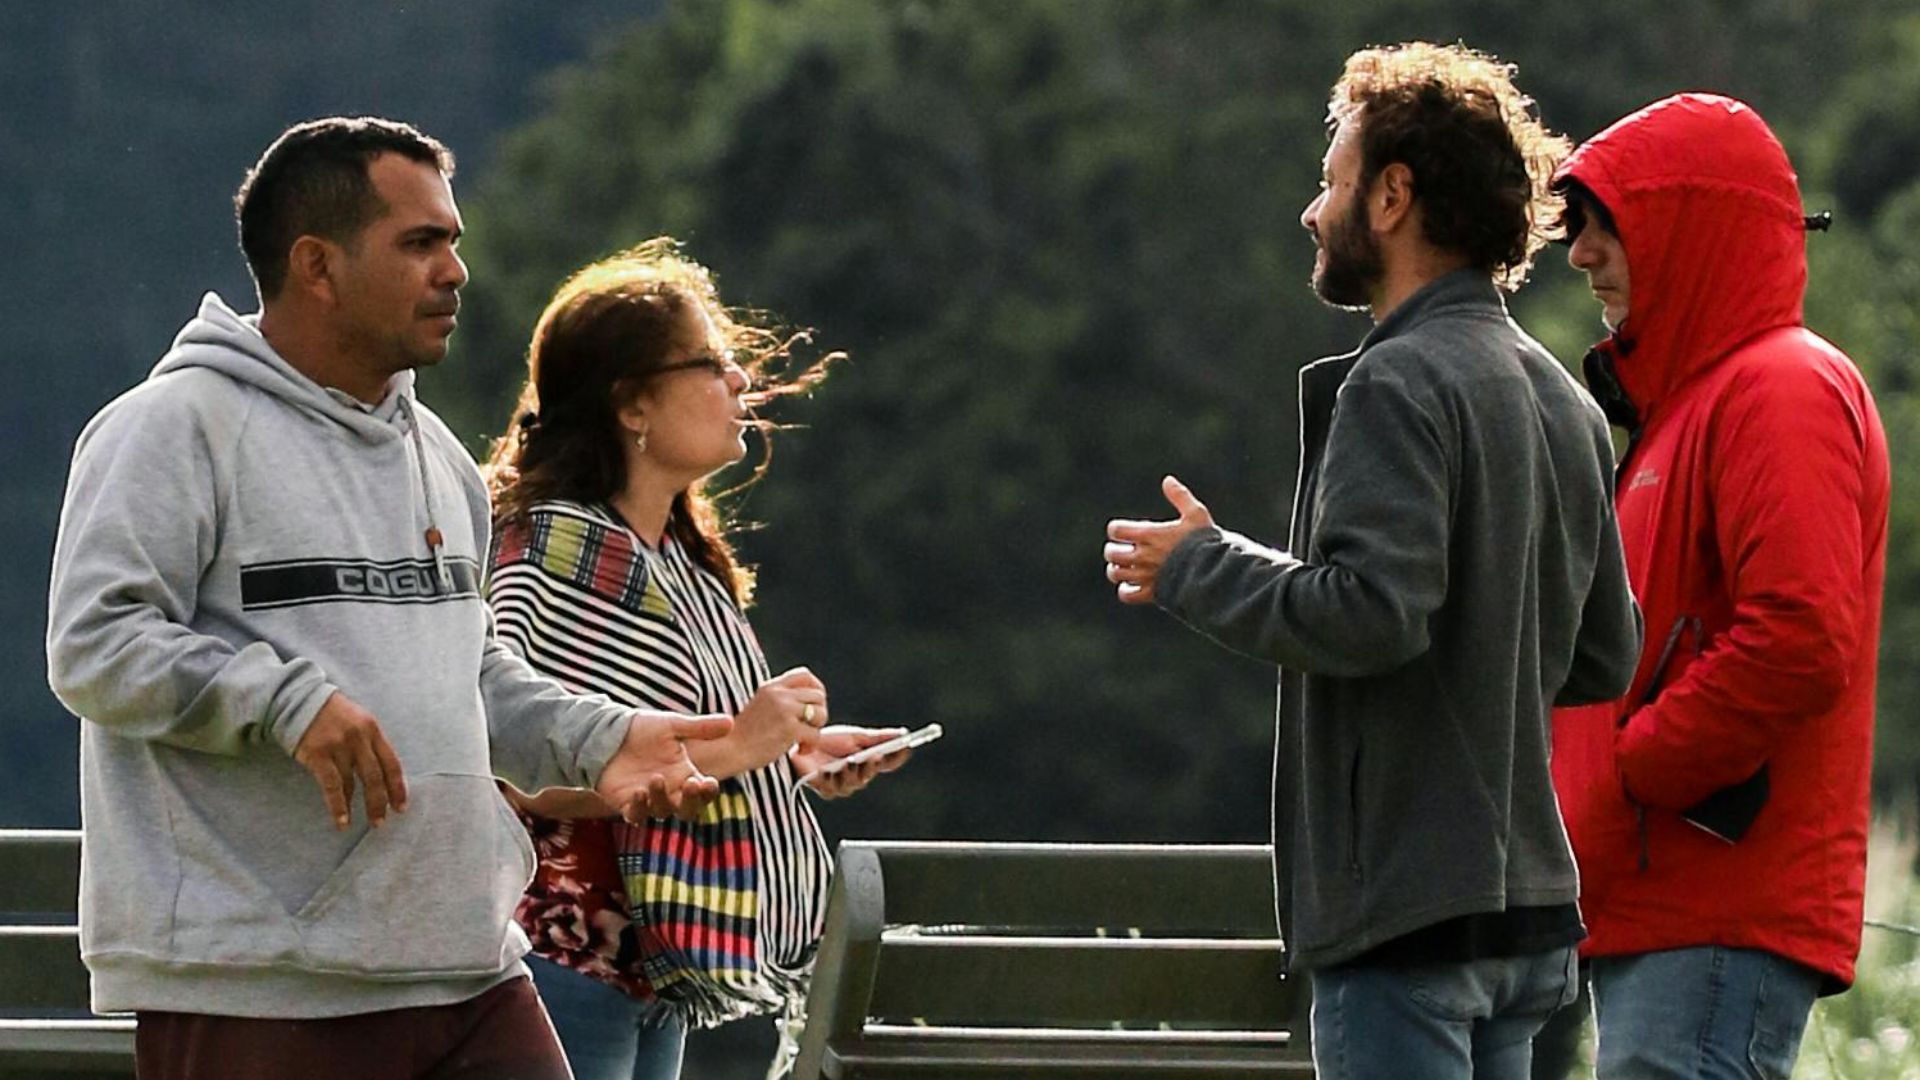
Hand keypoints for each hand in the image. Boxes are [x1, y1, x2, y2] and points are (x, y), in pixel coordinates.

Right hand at [293, 691, 408, 830]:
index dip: (398, 787)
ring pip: (353, 783)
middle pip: (376, 776)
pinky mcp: (318, 755)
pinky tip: (342, 820)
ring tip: (363, 823)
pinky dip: (338, 806)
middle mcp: (359, 738)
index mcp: (373, 729)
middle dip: (380, 802)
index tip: (401, 807)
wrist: (299, 699)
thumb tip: (382, 777)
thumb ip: (370, 745)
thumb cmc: (331, 714)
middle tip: (380, 822)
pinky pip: (332, 786)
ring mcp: (338, 746)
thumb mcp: (358, 722)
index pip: (392, 763)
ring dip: (358, 806)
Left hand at [595, 711, 732, 821]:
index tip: (709, 782)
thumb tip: (730, 722)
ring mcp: (649, 799)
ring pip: (663, 812)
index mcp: (684, 774)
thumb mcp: (672, 725)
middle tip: (690, 784)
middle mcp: (670, 790)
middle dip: (692, 801)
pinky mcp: (627, 803)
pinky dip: (639, 808)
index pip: (703, 791)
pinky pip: (636, 815)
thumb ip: (700, 727)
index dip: (708, 792)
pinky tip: (638, 792)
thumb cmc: (642, 729)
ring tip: (655, 778)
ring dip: (662, 798)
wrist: (608, 732)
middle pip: (688, 810)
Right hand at [720, 667, 828, 773]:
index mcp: (771, 687)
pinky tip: (799, 751)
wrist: (728, 751)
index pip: (805, 676)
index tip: (813, 706)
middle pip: (818, 695)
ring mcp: (785, 710)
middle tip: (807, 728)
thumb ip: (780, 700)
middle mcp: (779, 694)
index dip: (816, 689)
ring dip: (816, 729)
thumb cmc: (743, 736)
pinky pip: (815, 735)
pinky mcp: (790, 729)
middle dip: (818, 713)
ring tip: (802, 740)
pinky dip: (810, 746)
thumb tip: (808, 704)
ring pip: (821, 713)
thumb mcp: (759, 706)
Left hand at [790, 725, 912, 798]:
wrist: (801, 743)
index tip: (906, 746)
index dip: (897, 757)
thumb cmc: (827, 741)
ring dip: (853, 772)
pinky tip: (829, 770)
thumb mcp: (855, 736)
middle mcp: (857, 776)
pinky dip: (832, 778)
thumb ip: (878, 738)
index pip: (887, 762)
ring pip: (852, 783)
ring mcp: (841, 784)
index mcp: (867, 762)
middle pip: (870, 774)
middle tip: (875, 755)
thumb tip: (902, 734)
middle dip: (872, 765)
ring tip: (852, 761)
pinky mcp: (823, 789)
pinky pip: (832, 788)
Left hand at [1104, 475, 1215, 604]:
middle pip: (1111, 553)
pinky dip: (1125, 591)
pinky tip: (1133, 586)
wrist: (1214, 572)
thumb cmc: (1205, 542)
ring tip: (1125, 568)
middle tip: (1121, 550)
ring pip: (1116, 575)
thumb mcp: (1196, 514)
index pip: (1115, 530)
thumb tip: (1168, 480)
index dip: (1117, 529)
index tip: (1124, 531)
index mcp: (1149, 535)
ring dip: (1117, 570)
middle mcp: (1143, 556)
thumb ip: (1180, 496)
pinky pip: (1126, 595)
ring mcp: (1146, 576)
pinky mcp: (1151, 593)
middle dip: (1113, 551)